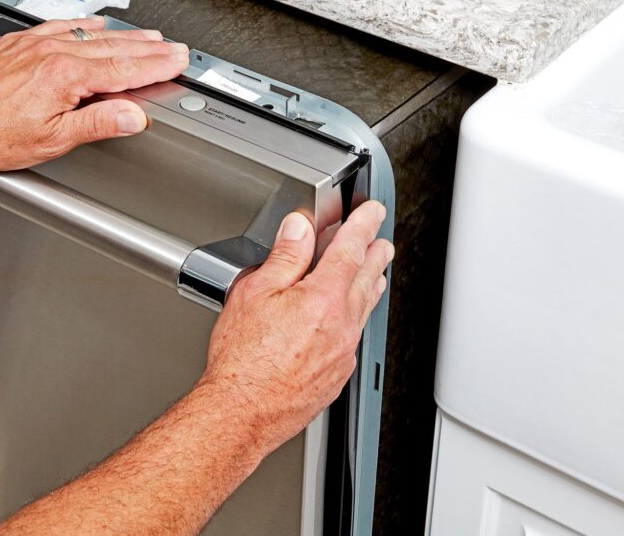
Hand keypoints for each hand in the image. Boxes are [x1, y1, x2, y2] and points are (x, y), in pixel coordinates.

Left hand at [0, 17, 188, 170]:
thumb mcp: (52, 140)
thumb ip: (97, 123)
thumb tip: (132, 114)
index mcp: (64, 76)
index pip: (125, 69)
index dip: (156, 65)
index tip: (177, 61)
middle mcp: (51, 52)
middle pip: (114, 47)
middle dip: (149, 48)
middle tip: (174, 48)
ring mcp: (34, 44)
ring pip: (90, 34)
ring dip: (124, 36)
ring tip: (148, 36)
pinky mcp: (19, 43)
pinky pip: (61, 25)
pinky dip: (84, 25)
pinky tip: (95, 24)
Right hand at [199, 201, 393, 453]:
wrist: (242, 412)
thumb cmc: (242, 360)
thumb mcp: (254, 293)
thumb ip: (283, 257)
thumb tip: (299, 229)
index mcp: (323, 298)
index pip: (351, 250)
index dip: (363, 225)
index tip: (371, 211)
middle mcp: (341, 325)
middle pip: (368, 279)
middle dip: (375, 254)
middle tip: (381, 239)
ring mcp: (342, 354)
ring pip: (364, 310)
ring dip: (370, 285)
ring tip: (374, 274)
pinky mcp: (336, 377)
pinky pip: (353, 338)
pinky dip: (354, 319)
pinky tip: (344, 321)